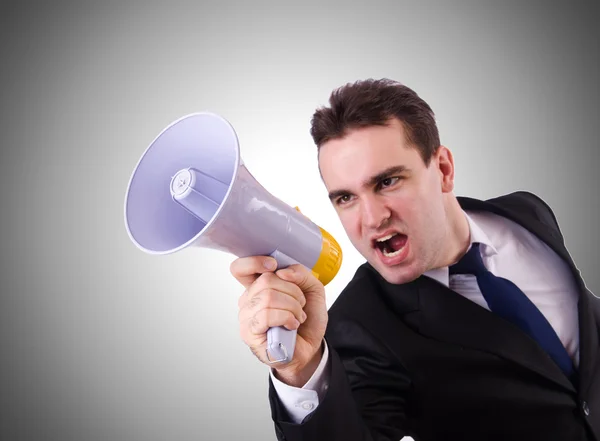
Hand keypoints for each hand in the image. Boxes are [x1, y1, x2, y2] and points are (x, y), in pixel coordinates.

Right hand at [231, 256, 327, 385]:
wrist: (310, 348)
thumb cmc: (306, 320)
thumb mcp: (312, 290)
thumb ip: (301, 274)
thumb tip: (283, 272)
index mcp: (258, 287)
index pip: (240, 268)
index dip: (255, 262)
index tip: (274, 265)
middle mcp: (248, 300)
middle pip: (265, 280)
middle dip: (292, 291)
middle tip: (300, 304)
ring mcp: (246, 317)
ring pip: (268, 297)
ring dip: (293, 306)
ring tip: (298, 316)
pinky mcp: (249, 333)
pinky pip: (266, 315)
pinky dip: (286, 317)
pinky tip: (292, 325)